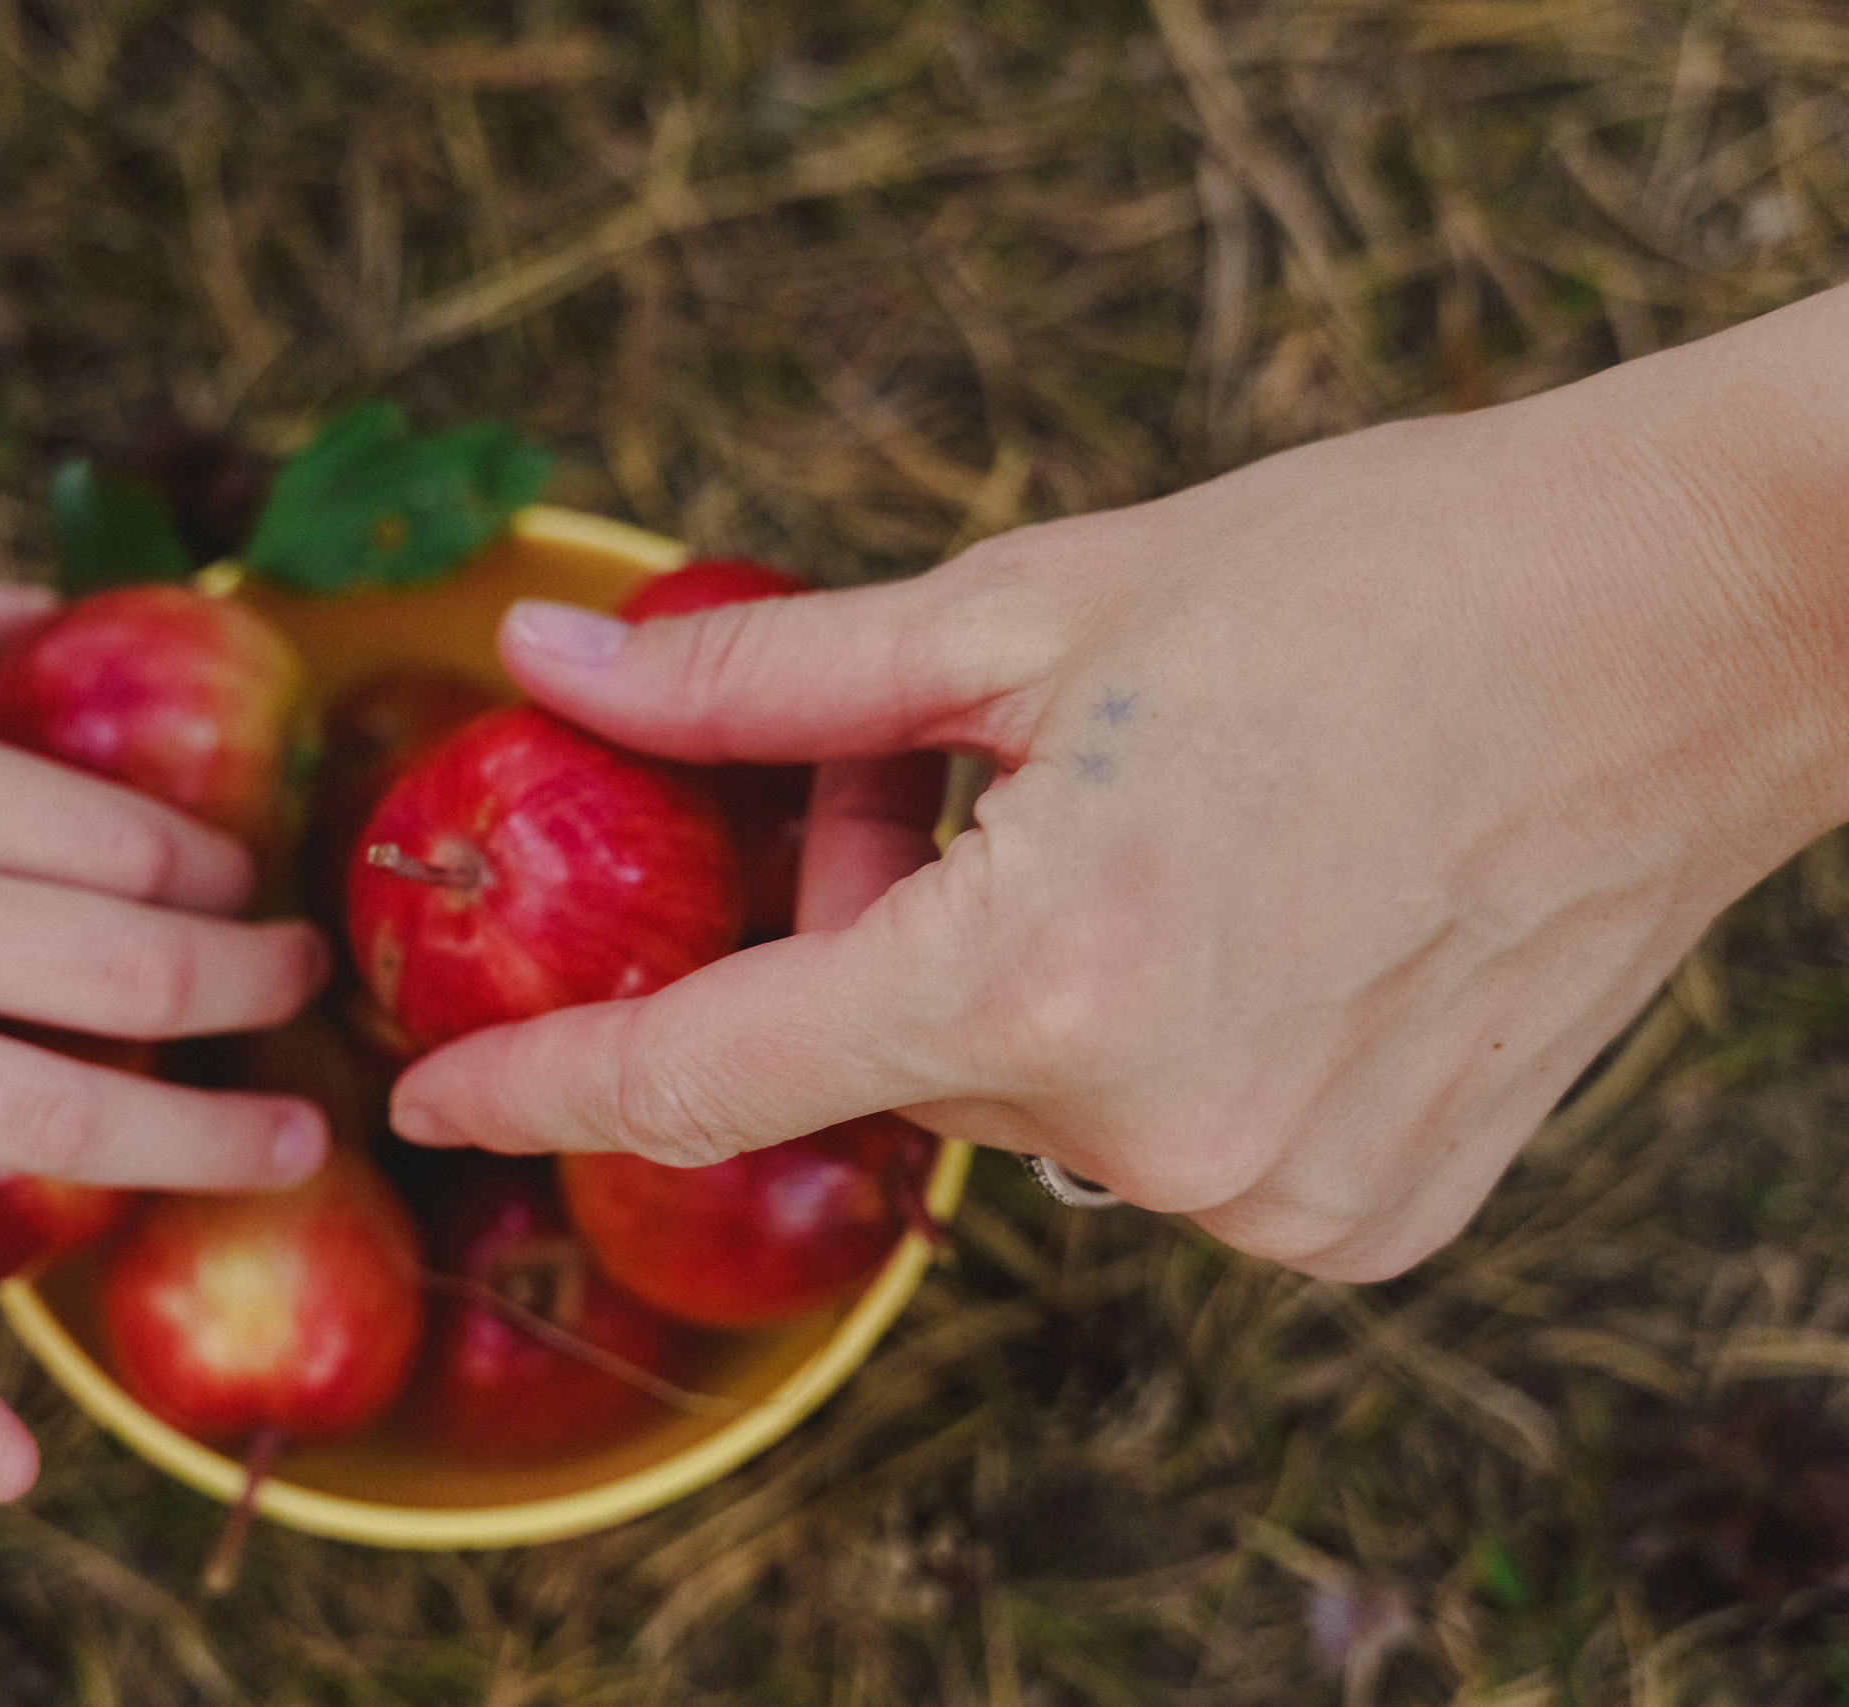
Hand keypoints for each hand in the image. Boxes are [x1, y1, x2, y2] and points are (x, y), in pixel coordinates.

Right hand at [0, 564, 328, 1499]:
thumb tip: (50, 594)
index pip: (117, 839)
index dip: (214, 871)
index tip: (246, 890)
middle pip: (128, 971)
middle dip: (253, 984)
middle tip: (303, 990)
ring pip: (58, 1118)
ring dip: (204, 1143)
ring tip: (294, 1142)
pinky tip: (15, 1469)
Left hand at [388, 287, 1848, 1282]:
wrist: (1687, 626)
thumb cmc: (1364, 577)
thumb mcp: (1028, 604)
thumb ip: (763, 682)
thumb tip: (550, 664)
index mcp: (1045, 971)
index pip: (708, 1069)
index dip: (546, 1080)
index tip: (438, 1098)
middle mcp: (1154, 1129)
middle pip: (890, 1055)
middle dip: (871, 923)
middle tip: (958, 769)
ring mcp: (1273, 1196)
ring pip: (1027, 1106)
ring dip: (1016, 985)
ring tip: (1149, 819)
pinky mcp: (1364, 1219)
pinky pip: (1162, 1147)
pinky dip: (1146, 1046)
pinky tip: (1251, 916)